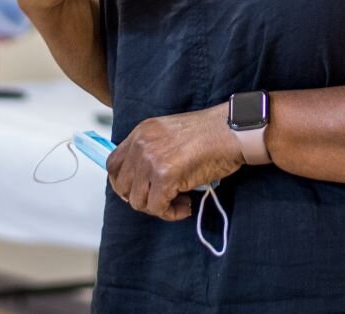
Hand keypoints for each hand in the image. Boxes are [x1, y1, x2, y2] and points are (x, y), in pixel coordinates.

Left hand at [107, 105, 244, 220]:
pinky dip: (171, 213)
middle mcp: (141, 144)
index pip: (112, 164)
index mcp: (141, 132)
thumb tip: (142, 181)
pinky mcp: (164, 177)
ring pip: (138, 201)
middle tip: (163, 198)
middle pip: (121, 186)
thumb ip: (152, 150)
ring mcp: (151, 160)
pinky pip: (157, 208)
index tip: (140, 190)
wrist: (232, 131)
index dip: (122, 183)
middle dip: (141, 198)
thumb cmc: (210, 133)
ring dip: (158, 207)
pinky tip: (187, 205)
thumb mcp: (171, 133)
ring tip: (180, 200)